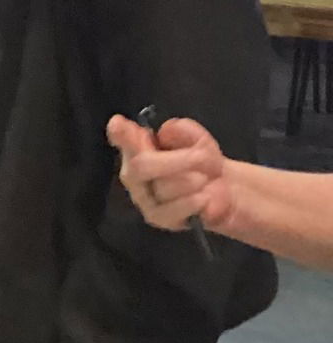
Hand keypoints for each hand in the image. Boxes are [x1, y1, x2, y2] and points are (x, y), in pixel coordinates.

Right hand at [107, 115, 233, 232]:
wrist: (224, 192)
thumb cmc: (204, 163)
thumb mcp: (199, 141)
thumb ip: (183, 131)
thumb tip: (165, 131)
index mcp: (138, 147)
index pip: (122, 138)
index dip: (120, 134)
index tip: (118, 124)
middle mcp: (132, 173)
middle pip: (140, 165)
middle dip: (177, 160)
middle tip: (204, 158)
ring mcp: (142, 198)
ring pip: (163, 187)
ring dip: (195, 180)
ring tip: (209, 178)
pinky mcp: (157, 218)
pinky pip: (173, 210)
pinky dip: (193, 201)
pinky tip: (205, 197)